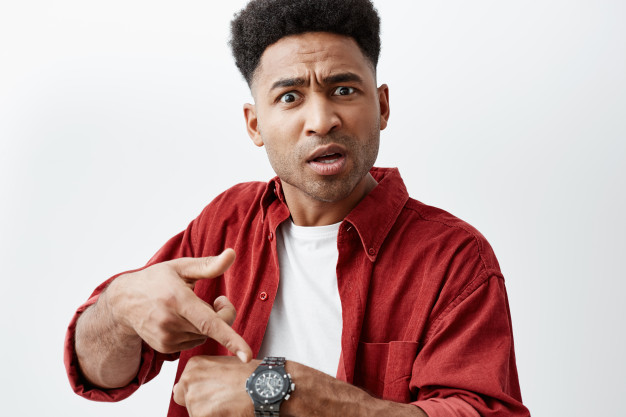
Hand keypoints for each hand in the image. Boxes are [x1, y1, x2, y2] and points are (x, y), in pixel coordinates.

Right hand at [106, 249, 251, 360]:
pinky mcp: (165, 347)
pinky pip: (194, 342)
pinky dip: (196, 332)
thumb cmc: (156, 280)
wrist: (124, 301)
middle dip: (223, 314)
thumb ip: (209, 264)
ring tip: (193, 307)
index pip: (209, 323)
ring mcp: (166, 337)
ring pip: (205, 336)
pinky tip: (184, 319)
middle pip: (214, 328)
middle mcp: (170, 322)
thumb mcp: (181, 267)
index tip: (245, 354)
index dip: (231, 338)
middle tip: (218, 300)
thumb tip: (232, 254)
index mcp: (178, 299)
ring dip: (207, 324)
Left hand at [173, 356, 258, 416]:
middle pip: (186, 401)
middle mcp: (189, 379)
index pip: (183, 388)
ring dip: (210, 413)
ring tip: (229, 404)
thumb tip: (181, 389)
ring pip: (195, 413)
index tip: (216, 391)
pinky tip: (229, 411)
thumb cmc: (250, 375)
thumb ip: (202, 376)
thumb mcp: (223, 366)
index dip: (201, 393)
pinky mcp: (200, 414)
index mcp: (194, 365)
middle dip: (201, 403)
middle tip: (223, 399)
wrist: (267, 384)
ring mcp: (193, 397)